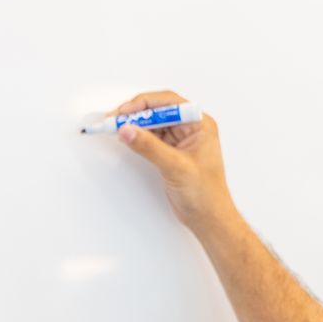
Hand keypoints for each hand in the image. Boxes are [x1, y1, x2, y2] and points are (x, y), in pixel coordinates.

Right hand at [106, 89, 236, 231]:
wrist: (208, 218)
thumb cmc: (206, 194)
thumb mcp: (176, 167)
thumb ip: (150, 147)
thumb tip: (128, 130)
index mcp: (200, 124)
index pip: (168, 103)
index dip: (144, 104)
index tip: (125, 112)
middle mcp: (191, 128)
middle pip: (158, 111)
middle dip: (135, 114)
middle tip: (114, 120)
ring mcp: (180, 140)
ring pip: (153, 124)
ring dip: (134, 125)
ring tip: (115, 128)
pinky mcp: (171, 153)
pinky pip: (151, 138)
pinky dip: (137, 137)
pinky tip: (126, 138)